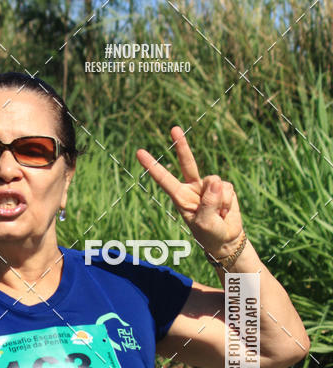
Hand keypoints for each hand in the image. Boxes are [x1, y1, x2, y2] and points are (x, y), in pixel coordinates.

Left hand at [136, 126, 243, 257]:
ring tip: (218, 214)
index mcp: (180, 197)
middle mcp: (192, 188)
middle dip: (181, 146)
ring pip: (214, 181)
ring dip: (219, 201)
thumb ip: (208, 203)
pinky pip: (227, 188)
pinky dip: (228, 202)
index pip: (164, 179)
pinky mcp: (224, 187)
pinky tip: (225, 211)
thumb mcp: (204, 223)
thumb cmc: (209, 234)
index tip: (139, 153)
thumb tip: (216, 181)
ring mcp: (208, 186)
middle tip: (174, 129)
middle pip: (187, 163)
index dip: (153, 166)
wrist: (226, 239)